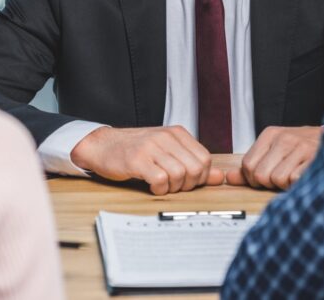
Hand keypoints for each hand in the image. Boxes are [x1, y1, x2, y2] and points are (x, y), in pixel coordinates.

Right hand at [70, 126, 224, 194]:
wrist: (103, 145)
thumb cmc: (136, 150)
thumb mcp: (168, 152)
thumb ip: (194, 163)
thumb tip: (220, 177)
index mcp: (177, 133)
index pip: (205, 159)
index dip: (200, 177)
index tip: (187, 181)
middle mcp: (166, 137)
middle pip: (195, 169)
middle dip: (188, 185)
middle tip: (174, 186)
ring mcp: (151, 147)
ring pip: (180, 175)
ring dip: (173, 188)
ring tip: (161, 185)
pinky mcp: (137, 160)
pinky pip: (160, 180)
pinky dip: (159, 189)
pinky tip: (152, 186)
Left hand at [225, 126, 322, 189]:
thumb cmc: (302, 149)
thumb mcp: (274, 151)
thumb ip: (252, 164)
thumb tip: (229, 178)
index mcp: (270, 134)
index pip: (247, 165)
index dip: (254, 179)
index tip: (265, 178)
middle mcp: (284, 138)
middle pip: (260, 175)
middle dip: (270, 183)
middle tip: (282, 177)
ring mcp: (300, 147)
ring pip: (277, 179)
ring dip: (286, 184)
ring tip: (295, 175)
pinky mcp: (315, 158)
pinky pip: (295, 180)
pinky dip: (298, 184)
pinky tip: (304, 176)